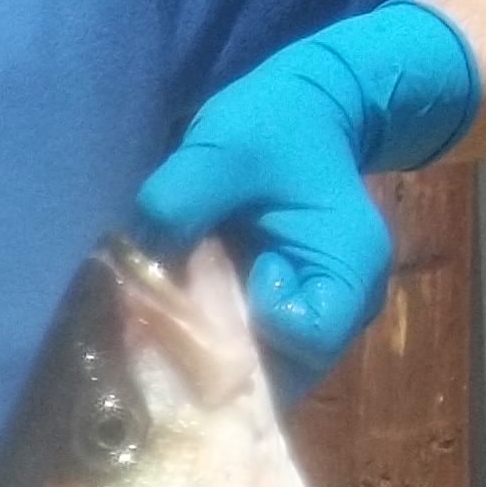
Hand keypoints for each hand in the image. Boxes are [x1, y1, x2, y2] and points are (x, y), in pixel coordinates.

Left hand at [134, 1, 480, 377]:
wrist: (306, 115)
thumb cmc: (275, 126)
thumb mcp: (223, 149)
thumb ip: (181, 200)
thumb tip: (137, 262)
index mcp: (348, 270)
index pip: (302, 340)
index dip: (244, 327)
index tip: (203, 282)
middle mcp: (345, 310)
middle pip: (279, 370)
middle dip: (214, 354)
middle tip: (159, 319)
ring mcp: (317, 321)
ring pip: (258, 371)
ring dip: (204, 351)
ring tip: (160, 315)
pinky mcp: (286, 320)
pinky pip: (246, 354)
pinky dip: (206, 342)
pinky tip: (168, 314)